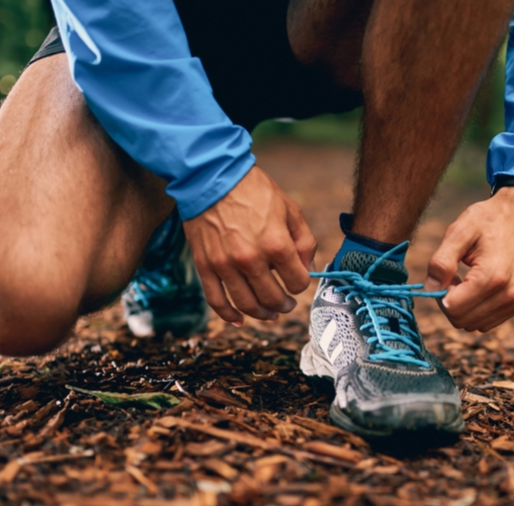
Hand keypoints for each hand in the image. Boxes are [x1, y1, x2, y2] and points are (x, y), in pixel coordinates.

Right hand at [183, 166, 316, 324]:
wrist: (210, 176)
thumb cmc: (253, 190)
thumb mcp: (289, 209)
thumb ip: (304, 240)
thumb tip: (308, 267)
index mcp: (276, 244)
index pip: (298, 282)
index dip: (301, 284)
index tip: (298, 280)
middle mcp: (251, 259)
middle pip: (273, 298)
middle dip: (284, 305)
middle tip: (287, 304)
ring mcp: (225, 265)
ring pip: (247, 305)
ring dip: (262, 314)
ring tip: (270, 313)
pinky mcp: (205, 266)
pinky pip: (217, 301)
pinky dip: (229, 316)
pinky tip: (240, 320)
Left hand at [424, 187, 513, 331]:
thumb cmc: (487, 220)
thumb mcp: (458, 232)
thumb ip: (441, 262)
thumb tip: (430, 289)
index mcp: (491, 277)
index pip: (452, 309)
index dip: (441, 295)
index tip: (447, 275)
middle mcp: (508, 294)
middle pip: (461, 320)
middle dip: (450, 302)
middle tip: (455, 276)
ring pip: (473, 325)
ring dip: (463, 307)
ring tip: (467, 280)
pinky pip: (486, 322)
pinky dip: (476, 309)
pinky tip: (478, 287)